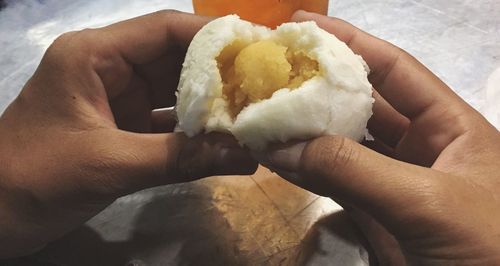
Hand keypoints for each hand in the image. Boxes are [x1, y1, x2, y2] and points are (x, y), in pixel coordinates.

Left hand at [0, 11, 256, 257]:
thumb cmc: (34, 179)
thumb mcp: (109, 164)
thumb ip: (179, 159)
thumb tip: (246, 157)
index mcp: (94, 55)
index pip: (164, 30)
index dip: (213, 36)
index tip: (256, 50)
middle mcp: (109, 69)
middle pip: (175, 60)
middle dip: (219, 74)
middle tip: (265, 86)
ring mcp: (117, 101)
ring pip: (174, 93)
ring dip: (210, 105)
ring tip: (254, 112)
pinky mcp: (122, 130)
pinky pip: (167, 124)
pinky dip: (193, 133)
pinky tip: (224, 141)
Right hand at [259, 11, 499, 264]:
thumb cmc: (488, 247)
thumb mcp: (427, 200)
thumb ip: (355, 170)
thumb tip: (284, 146)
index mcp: (451, 126)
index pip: (395, 69)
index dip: (351, 42)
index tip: (305, 24)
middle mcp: (421, 147)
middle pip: (362, 105)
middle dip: (319, 86)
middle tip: (274, 69)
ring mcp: (395, 182)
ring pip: (342, 147)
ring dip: (304, 132)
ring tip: (264, 111)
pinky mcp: (377, 215)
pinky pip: (335, 183)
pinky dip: (305, 172)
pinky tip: (276, 158)